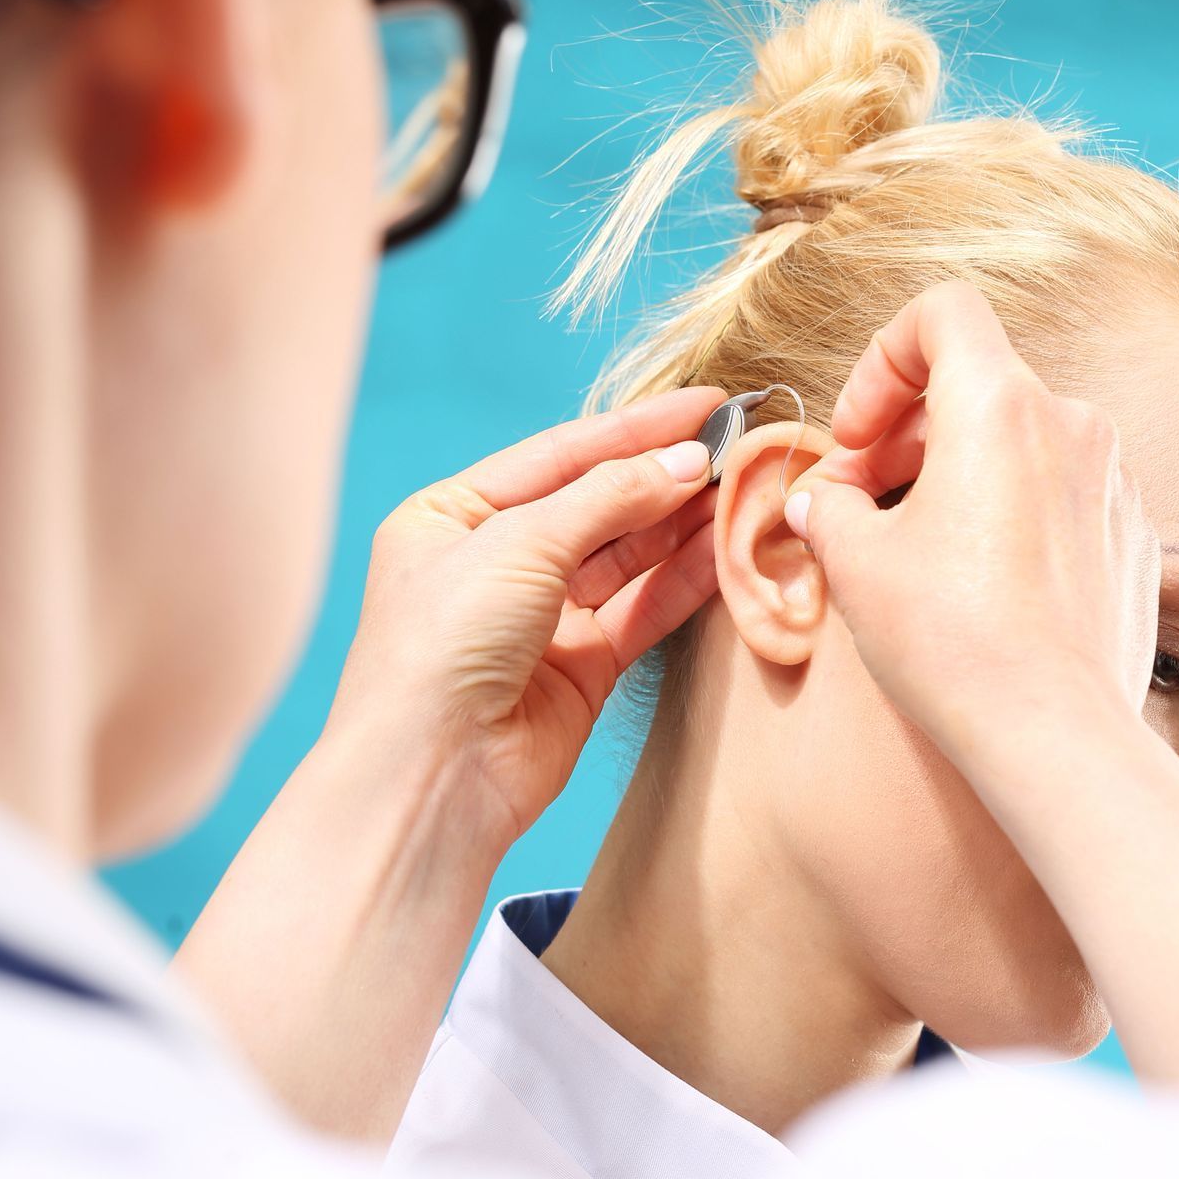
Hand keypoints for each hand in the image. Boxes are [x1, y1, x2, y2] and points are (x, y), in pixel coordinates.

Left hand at [326, 386, 726, 840]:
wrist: (433, 776)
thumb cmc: (442, 647)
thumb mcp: (519, 544)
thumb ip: (609, 497)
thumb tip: (687, 461)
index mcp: (451, 516)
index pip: (559, 455)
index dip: (635, 427)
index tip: (707, 403)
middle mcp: (495, 562)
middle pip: (599, 502)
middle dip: (666, 475)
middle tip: (740, 446)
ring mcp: (542, 617)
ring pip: (628, 556)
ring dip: (684, 523)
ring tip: (745, 488)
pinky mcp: (583, 668)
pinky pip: (643, 608)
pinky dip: (685, 579)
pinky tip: (727, 546)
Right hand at [786, 281, 1159, 768]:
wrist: (1053, 734)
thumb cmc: (952, 642)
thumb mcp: (857, 563)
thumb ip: (829, 505)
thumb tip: (823, 500)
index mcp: (1000, 405)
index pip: (943, 313)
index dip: (882, 361)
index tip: (858, 435)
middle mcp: (1071, 425)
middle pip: (978, 384)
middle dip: (908, 433)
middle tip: (860, 502)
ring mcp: (1112, 482)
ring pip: (1021, 444)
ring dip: (960, 476)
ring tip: (914, 549)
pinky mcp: (1134, 538)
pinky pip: (1061, 498)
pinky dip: (1013, 517)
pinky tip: (980, 587)